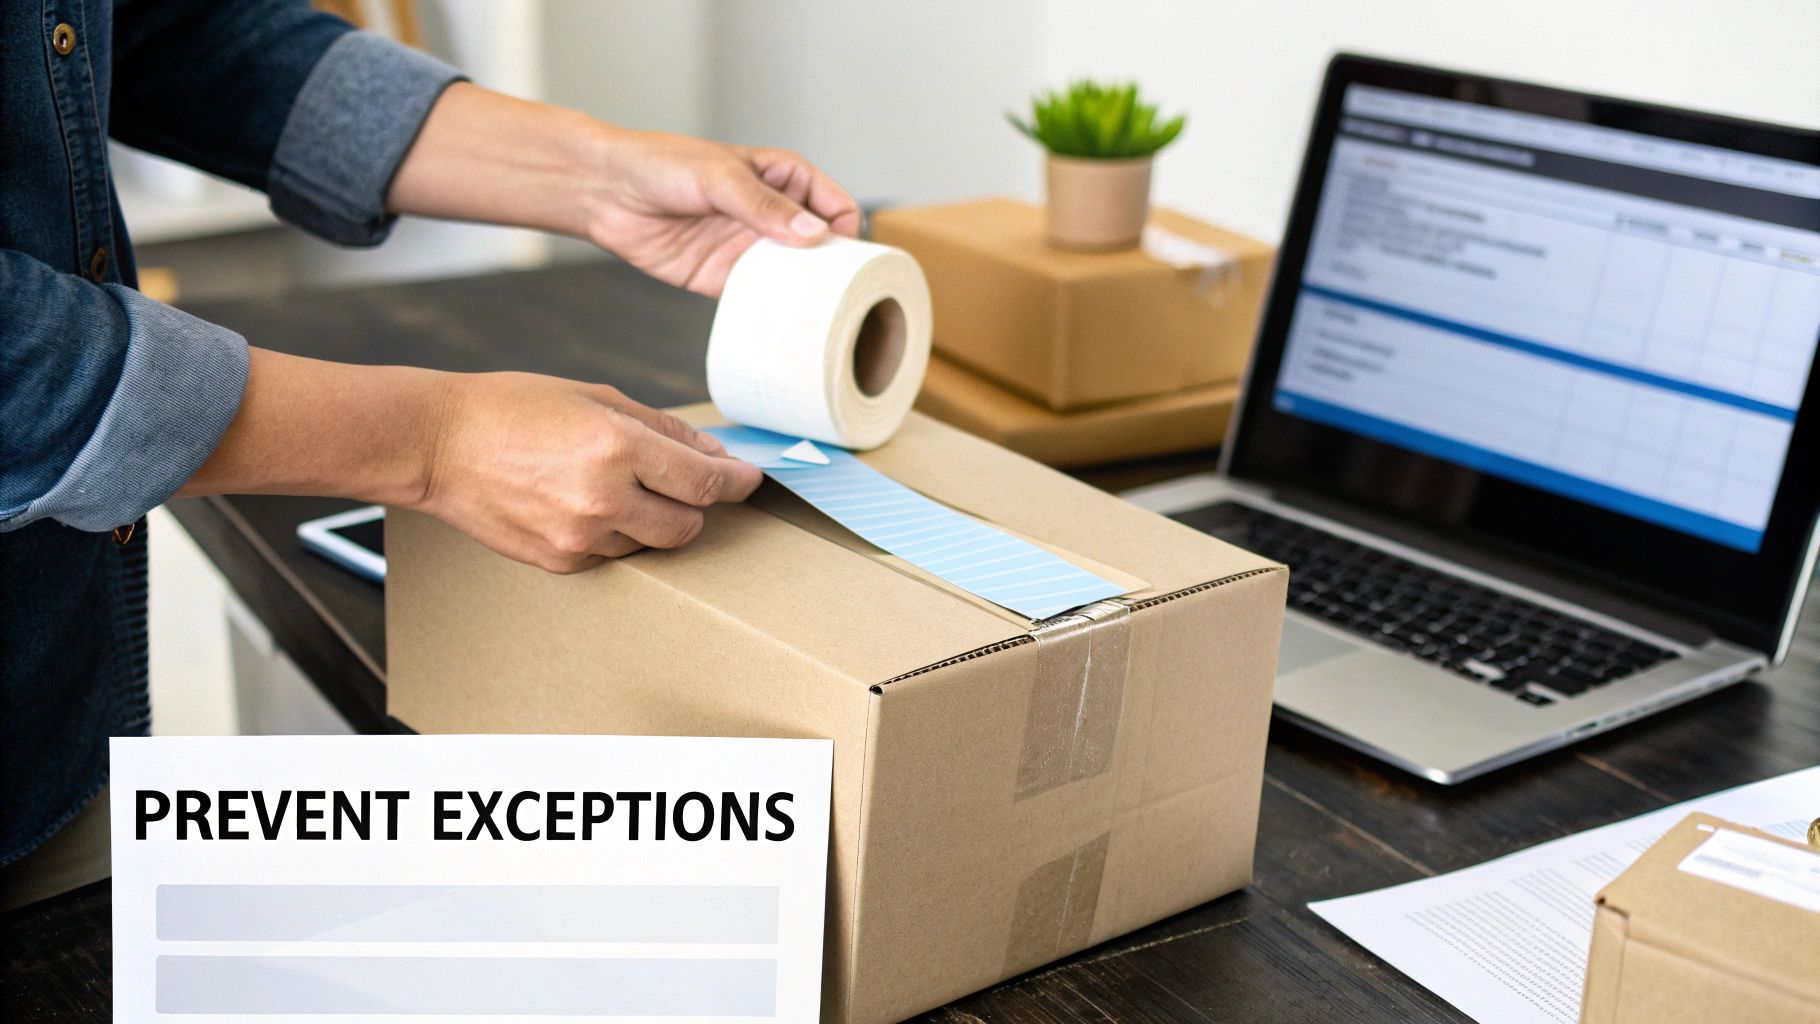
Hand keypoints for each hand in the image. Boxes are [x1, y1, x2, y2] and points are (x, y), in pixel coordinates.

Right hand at [416, 373, 762, 571]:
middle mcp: (603, 498)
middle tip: (680, 482)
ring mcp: (580, 537)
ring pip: (651, 543)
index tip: (748, 479)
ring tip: (613, 485)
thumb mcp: (595, 398)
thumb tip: (714, 454)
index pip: (704, 481)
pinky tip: (583, 504)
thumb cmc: (513, 409)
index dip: (735, 481)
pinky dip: (615, 534)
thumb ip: (662, 429)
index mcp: (616, 447)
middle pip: (687, 524)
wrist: (437, 445)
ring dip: (651, 519)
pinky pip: (613, 556)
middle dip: (695, 504)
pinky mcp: (560, 562)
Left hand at [581, 127, 862, 295]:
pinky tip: (780, 323)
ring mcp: (750, 248)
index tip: (847, 255)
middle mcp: (773, 215)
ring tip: (816, 315)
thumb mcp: (719, 177)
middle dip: (833, 269)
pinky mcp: (725, 277)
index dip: (846, 230)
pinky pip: (759, 298)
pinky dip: (772, 310)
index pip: (835, 205)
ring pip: (794, 276)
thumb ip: (764, 206)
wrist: (605, 191)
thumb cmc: (660, 164)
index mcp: (783, 178)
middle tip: (839, 293)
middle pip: (821, 247)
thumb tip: (814, 234)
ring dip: (805, 294)